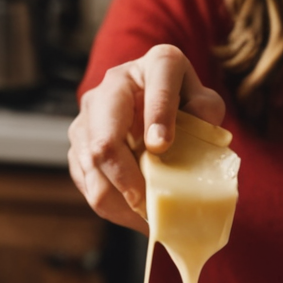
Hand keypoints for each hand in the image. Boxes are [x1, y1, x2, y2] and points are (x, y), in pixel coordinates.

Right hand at [68, 45, 227, 231]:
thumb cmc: (184, 107)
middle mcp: (113, 85)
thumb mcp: (204, 104)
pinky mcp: (77, 145)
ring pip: (92, 169)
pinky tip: (134, 212)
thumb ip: (205, 114)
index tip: (161, 146)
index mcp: (155, 65)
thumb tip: (193, 140)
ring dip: (118, 200)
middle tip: (147, 204)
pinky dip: (111, 206)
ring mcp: (88, 116)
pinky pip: (87, 184)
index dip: (158, 116)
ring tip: (146, 216)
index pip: (157, 84)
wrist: (153, 105)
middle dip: (125, 177)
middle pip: (105, 139)